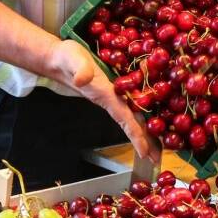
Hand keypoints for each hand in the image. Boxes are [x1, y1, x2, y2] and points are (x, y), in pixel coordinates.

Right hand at [49, 40, 156, 160]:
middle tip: (159, 160)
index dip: (136, 135)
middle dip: (146, 142)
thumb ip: (79, 69)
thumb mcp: (72, 60)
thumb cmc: (66, 58)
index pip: (124, 119)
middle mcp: (112, 100)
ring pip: (134, 117)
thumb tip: (81, 79)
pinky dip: (145, 115)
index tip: (145, 153)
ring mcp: (115, 95)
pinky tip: (155, 120)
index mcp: (106, 96)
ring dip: (147, 133)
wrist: (58, 57)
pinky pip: (134, 104)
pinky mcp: (117, 88)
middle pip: (133, 124)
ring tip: (160, 148)